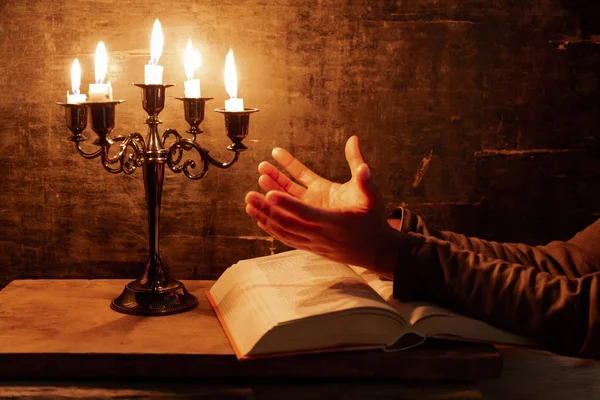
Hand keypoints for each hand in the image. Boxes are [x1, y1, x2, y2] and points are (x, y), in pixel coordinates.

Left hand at [244, 136, 400, 276]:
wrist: (375, 251)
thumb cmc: (373, 221)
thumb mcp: (373, 195)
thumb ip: (361, 170)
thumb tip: (353, 142)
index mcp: (334, 221)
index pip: (306, 212)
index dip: (287, 203)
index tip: (269, 194)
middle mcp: (320, 233)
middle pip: (288, 221)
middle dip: (267, 208)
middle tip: (249, 195)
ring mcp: (313, 240)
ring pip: (284, 229)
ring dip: (265, 215)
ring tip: (249, 201)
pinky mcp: (310, 242)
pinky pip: (286, 235)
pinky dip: (272, 226)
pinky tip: (258, 217)